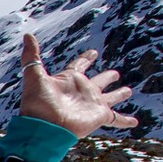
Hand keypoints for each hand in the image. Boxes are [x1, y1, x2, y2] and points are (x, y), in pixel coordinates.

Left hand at [17, 32, 136, 135]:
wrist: (44, 126)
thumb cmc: (38, 102)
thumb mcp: (34, 75)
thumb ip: (31, 55)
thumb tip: (27, 35)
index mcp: (69, 80)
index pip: (79, 65)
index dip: (86, 59)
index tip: (93, 53)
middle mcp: (82, 91)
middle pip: (98, 81)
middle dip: (106, 77)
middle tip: (115, 73)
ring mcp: (92, 104)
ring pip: (110, 97)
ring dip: (119, 94)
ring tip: (128, 91)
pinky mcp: (100, 116)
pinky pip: (116, 119)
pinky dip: (126, 120)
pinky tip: (135, 123)